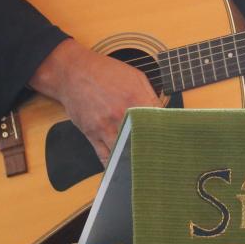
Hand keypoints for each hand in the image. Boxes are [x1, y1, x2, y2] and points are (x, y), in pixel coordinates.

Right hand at [29, 39, 160, 161]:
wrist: (73, 73)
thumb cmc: (105, 72)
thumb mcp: (134, 76)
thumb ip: (151, 95)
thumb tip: (162, 114)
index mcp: (135, 98)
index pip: (157, 122)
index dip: (167, 133)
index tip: (171, 141)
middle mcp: (120, 114)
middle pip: (142, 140)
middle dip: (152, 149)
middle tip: (162, 158)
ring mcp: (105, 126)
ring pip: (124, 151)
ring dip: (135, 160)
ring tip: (146, 167)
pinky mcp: (91, 134)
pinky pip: (105, 156)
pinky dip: (115, 165)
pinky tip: (124, 170)